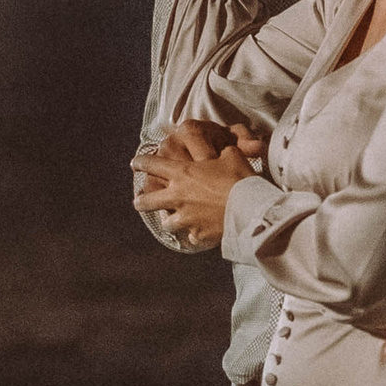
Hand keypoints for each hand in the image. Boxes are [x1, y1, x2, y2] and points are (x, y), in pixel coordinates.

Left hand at [134, 117, 264, 249]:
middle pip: (148, 201)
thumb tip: (222, 149)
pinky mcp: (197, 235)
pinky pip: (191, 236)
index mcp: (183, 173)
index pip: (154, 165)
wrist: (250, 209)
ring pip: (167, 223)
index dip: (142, 162)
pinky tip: (200, 233)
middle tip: (138, 201)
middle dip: (141, 201)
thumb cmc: (240, 178)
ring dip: (169, 220)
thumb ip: (220, 152)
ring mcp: (186, 218)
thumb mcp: (231, 156)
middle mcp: (178, 197)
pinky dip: (195, 234)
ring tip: (172, 221)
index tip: (134, 163)